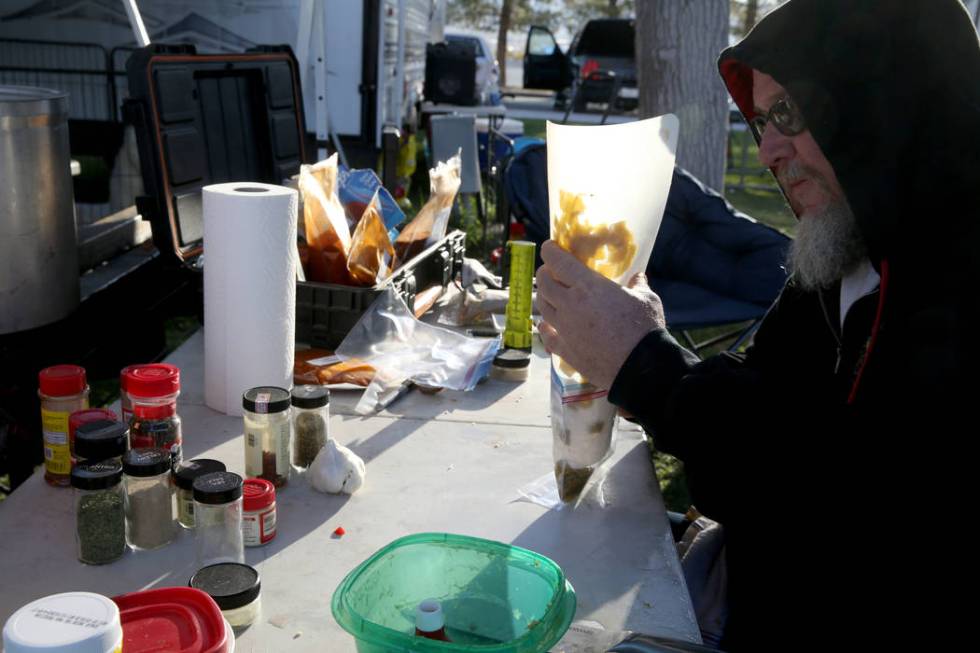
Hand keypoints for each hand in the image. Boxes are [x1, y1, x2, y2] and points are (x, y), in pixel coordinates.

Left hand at [536, 240, 665, 388]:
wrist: (640, 366)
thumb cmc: (644, 328)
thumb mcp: (646, 299)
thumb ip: (638, 285)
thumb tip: (639, 277)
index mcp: (588, 286)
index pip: (558, 261)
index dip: (550, 251)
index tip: (550, 248)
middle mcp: (570, 305)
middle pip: (543, 283)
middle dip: (544, 273)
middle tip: (551, 272)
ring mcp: (564, 328)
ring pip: (542, 307)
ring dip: (544, 298)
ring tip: (551, 295)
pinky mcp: (565, 349)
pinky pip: (547, 335)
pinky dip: (545, 327)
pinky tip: (546, 325)